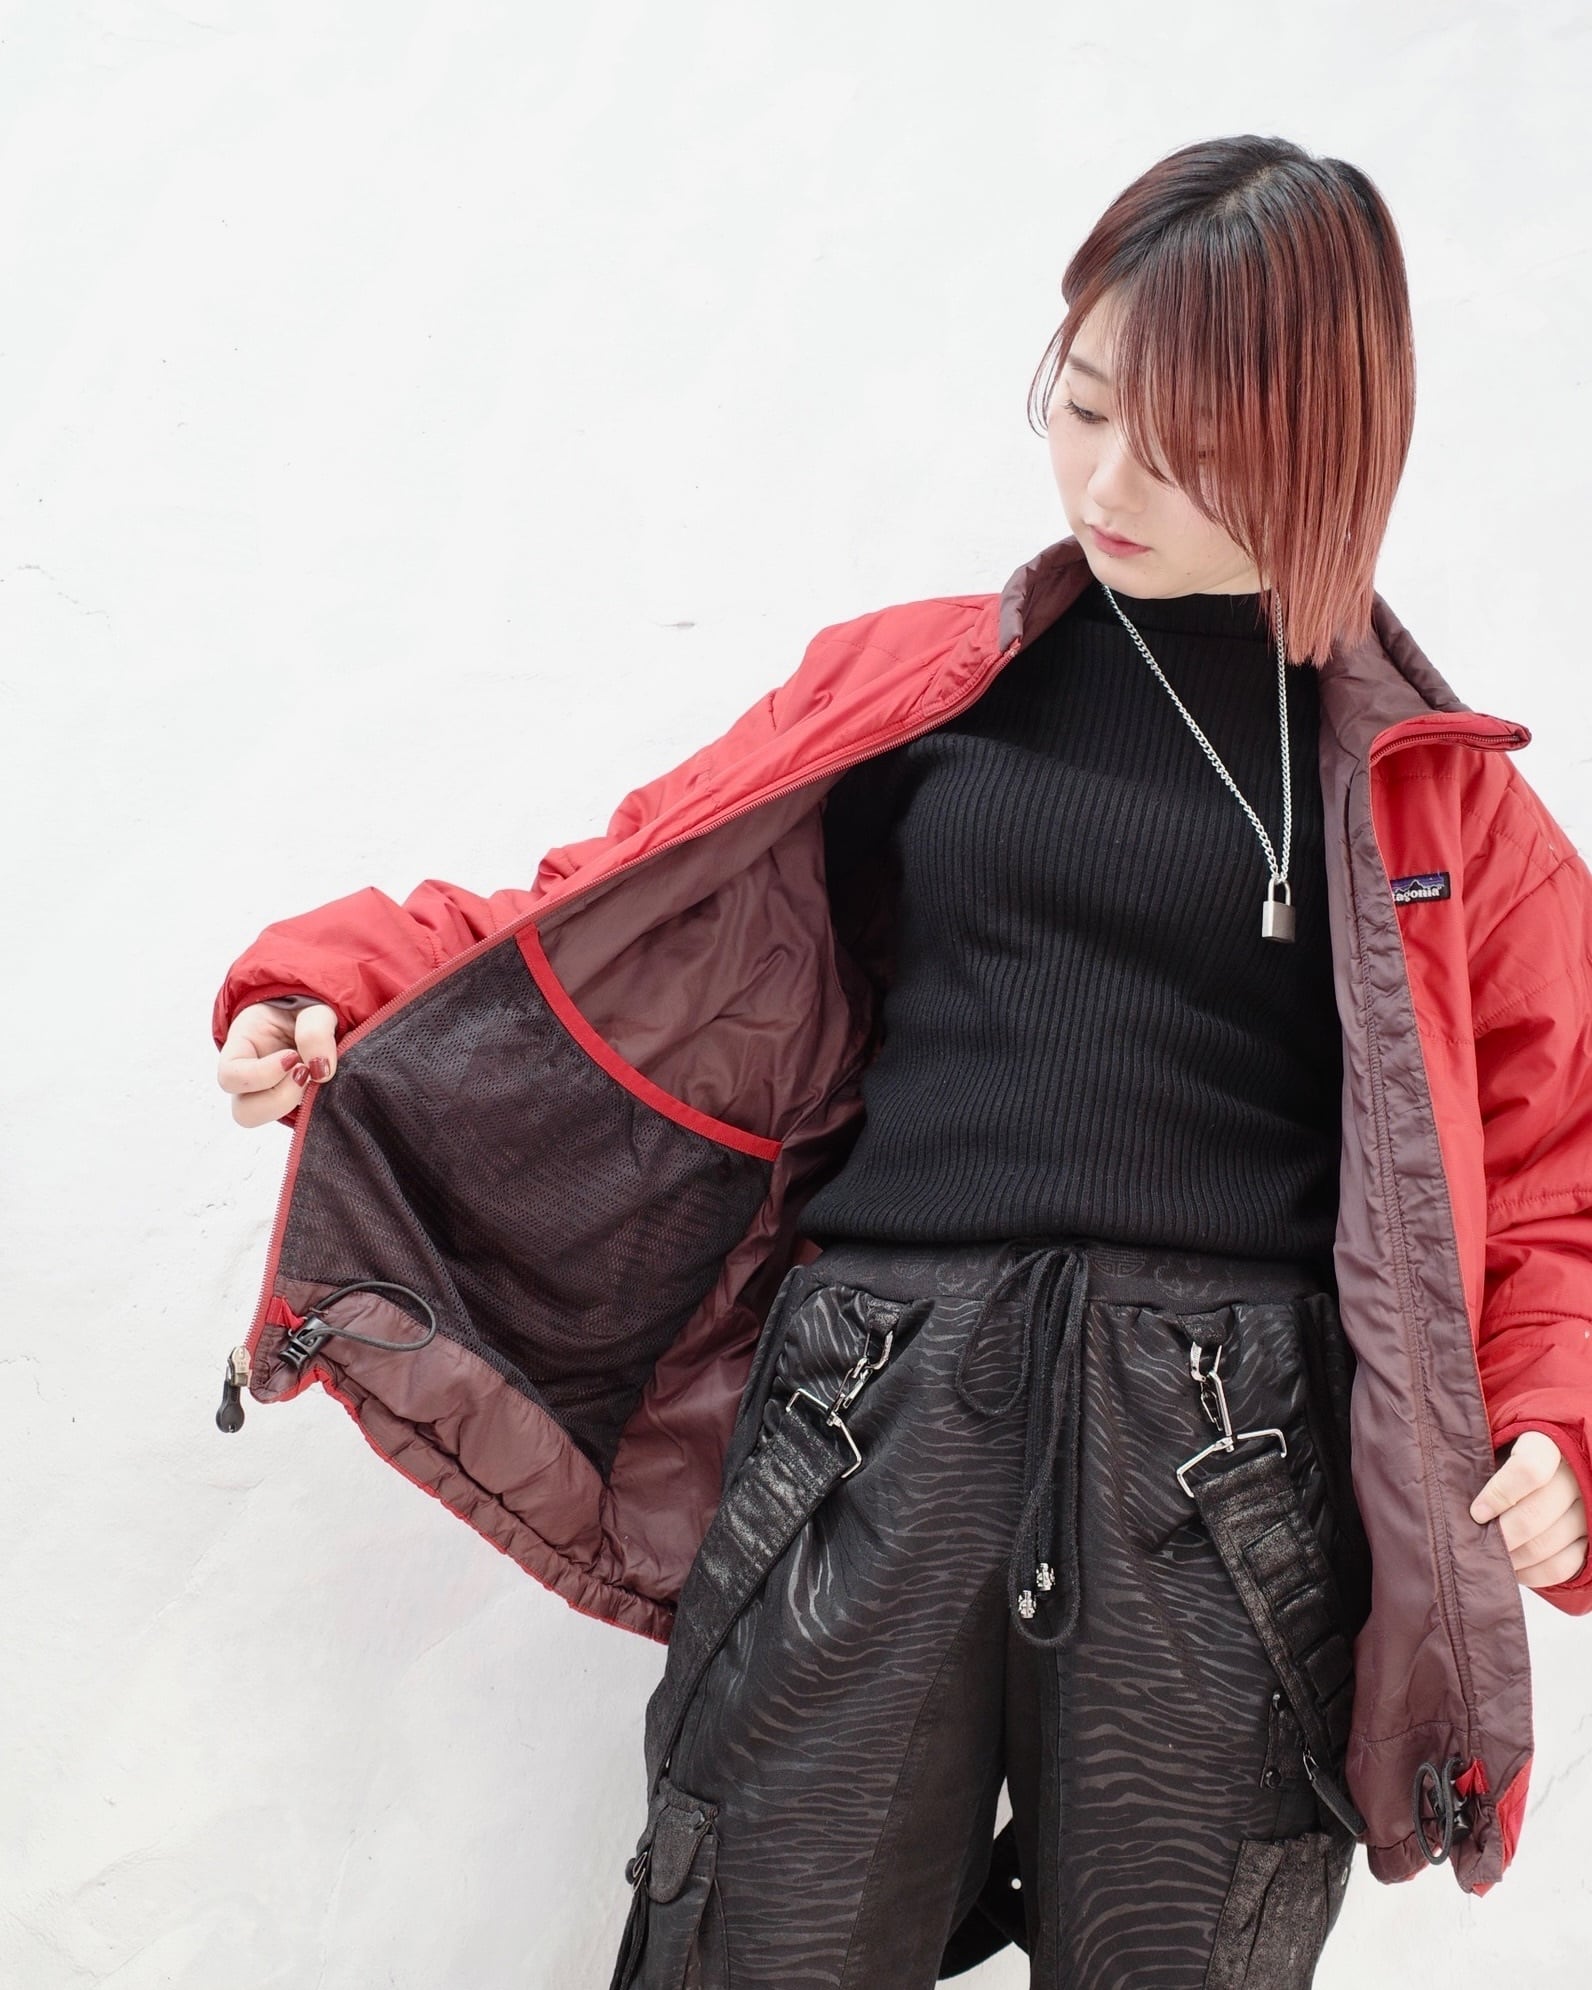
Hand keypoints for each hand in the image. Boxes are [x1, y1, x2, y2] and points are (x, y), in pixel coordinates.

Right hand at [217, 999, 340, 1127]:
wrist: (316, 1016)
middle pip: (244, 1112)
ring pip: (268, 1120)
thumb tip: (321, 1071)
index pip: (230, 1076)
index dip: (260, 1075)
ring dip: (293, 1104)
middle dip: (278, 1098)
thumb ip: (315, 1031)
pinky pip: (295, 1118)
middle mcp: (250, 1079)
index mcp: (241, 1049)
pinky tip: (324, 1087)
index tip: (292, 1056)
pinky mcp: (292, 1106)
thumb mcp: (314, 1008)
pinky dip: (312, 1108)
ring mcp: (269, 1096)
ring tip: (315, 1078)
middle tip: (305, 1072)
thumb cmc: (306, 1008)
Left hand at [1469, 1431, 1588, 1588]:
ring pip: (1547, 1544)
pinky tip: (1512, 1568)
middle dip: (1501, 1535)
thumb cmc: (1505, 1451)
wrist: (1543, 1463)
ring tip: (1489, 1556)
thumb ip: (1477, 1457)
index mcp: (1547, 1445)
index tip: (1476, 1513)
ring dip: (1513, 1557)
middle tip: (1477, 1543)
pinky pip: (1562, 1566)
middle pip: (1535, 1514)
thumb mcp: (1492, 1441)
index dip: (1499, 1495)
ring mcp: (1585, 1510)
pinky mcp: (1588, 1538)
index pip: (1529, 1470)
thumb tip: (1451, 1491)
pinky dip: (1533, 1573)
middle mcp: (1573, 1476)